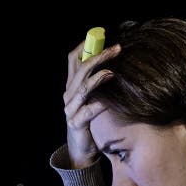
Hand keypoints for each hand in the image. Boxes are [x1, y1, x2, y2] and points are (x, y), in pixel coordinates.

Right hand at [63, 41, 120, 168]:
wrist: (81, 150)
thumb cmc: (90, 121)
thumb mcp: (92, 99)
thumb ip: (98, 83)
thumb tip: (115, 63)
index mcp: (71, 86)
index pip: (73, 59)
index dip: (84, 46)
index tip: (100, 35)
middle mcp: (69, 95)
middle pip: (81, 70)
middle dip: (99, 57)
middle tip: (117, 48)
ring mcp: (71, 109)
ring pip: (83, 88)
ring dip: (98, 78)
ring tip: (113, 71)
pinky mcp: (77, 123)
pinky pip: (88, 111)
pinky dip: (99, 104)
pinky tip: (109, 101)